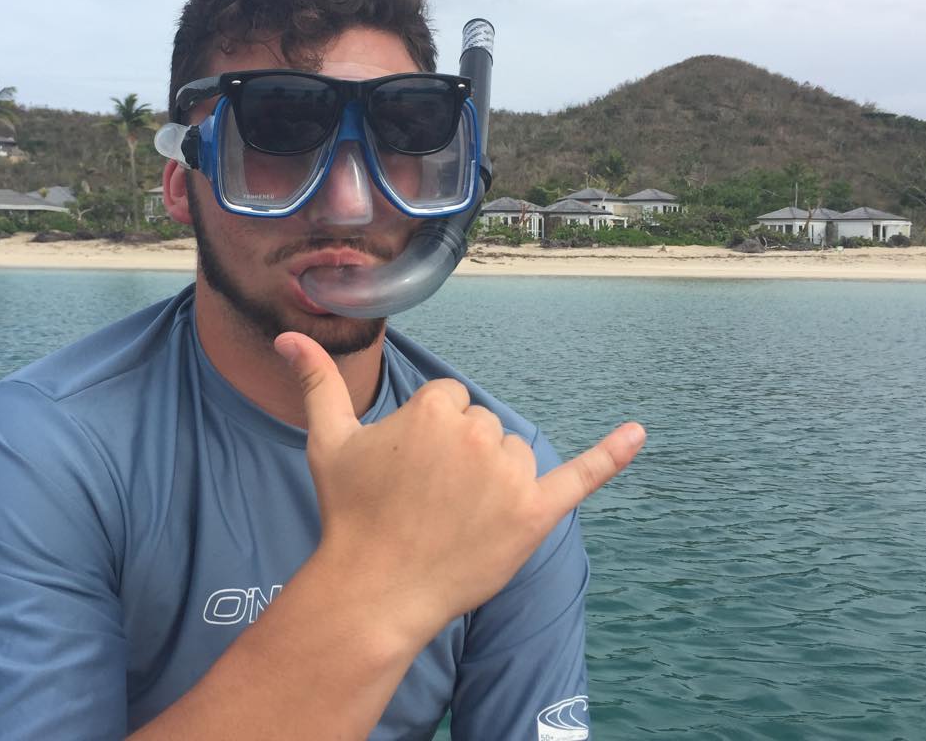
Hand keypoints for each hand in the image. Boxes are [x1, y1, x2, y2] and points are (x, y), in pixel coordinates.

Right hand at [275, 331, 644, 645]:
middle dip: (461, 458)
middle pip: (483, 426)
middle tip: (426, 500)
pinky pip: (581, 477)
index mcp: (436, 409)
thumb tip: (287, 337)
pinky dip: (611, 456)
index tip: (408, 472)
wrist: (375, 589)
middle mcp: (478, 433)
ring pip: (515, 454)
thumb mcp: (329, 441)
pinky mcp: (536, 514)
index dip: (428, 438)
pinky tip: (638, 434)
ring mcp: (510, 475)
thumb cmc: (350, 514)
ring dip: (495, 478)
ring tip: (455, 516)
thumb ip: (316, 382)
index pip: (450, 402)